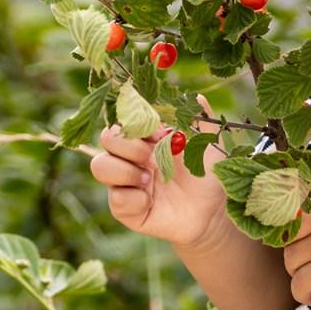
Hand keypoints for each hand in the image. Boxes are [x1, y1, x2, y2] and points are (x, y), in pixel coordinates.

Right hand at [89, 123, 230, 249]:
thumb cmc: (206, 175)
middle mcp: (130, 158)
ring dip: (125, 170)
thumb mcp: (207, 146)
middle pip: (106, 138)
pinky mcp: (125, 209)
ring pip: (100, 166)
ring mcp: (125, 183)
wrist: (210, 211)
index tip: (160, 132)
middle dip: (129, 145)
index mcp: (145, 138)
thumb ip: (202, 122)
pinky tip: (151, 203)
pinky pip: (115, 199)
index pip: (125, 119)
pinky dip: (134, 199)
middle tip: (153, 157)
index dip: (137, 122)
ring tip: (148, 180)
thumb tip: (199, 98)